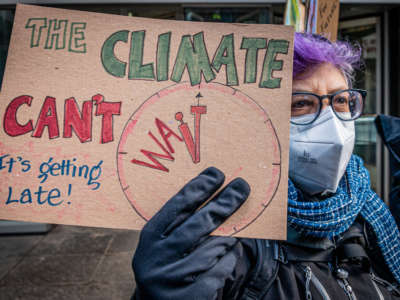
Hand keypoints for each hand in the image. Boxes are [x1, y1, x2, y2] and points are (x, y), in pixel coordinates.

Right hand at [132, 167, 249, 299]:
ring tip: (231, 233)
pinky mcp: (188, 297)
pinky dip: (227, 261)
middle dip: (224, 202)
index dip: (198, 188)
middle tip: (242, 186)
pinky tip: (226, 258)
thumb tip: (216, 196)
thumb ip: (182, 224)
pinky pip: (220, 270)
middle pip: (198, 223)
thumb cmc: (168, 265)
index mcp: (149, 238)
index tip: (217, 173)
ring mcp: (170, 279)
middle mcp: (156, 257)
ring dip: (227, 238)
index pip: (177, 206)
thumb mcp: (165, 243)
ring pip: (213, 247)